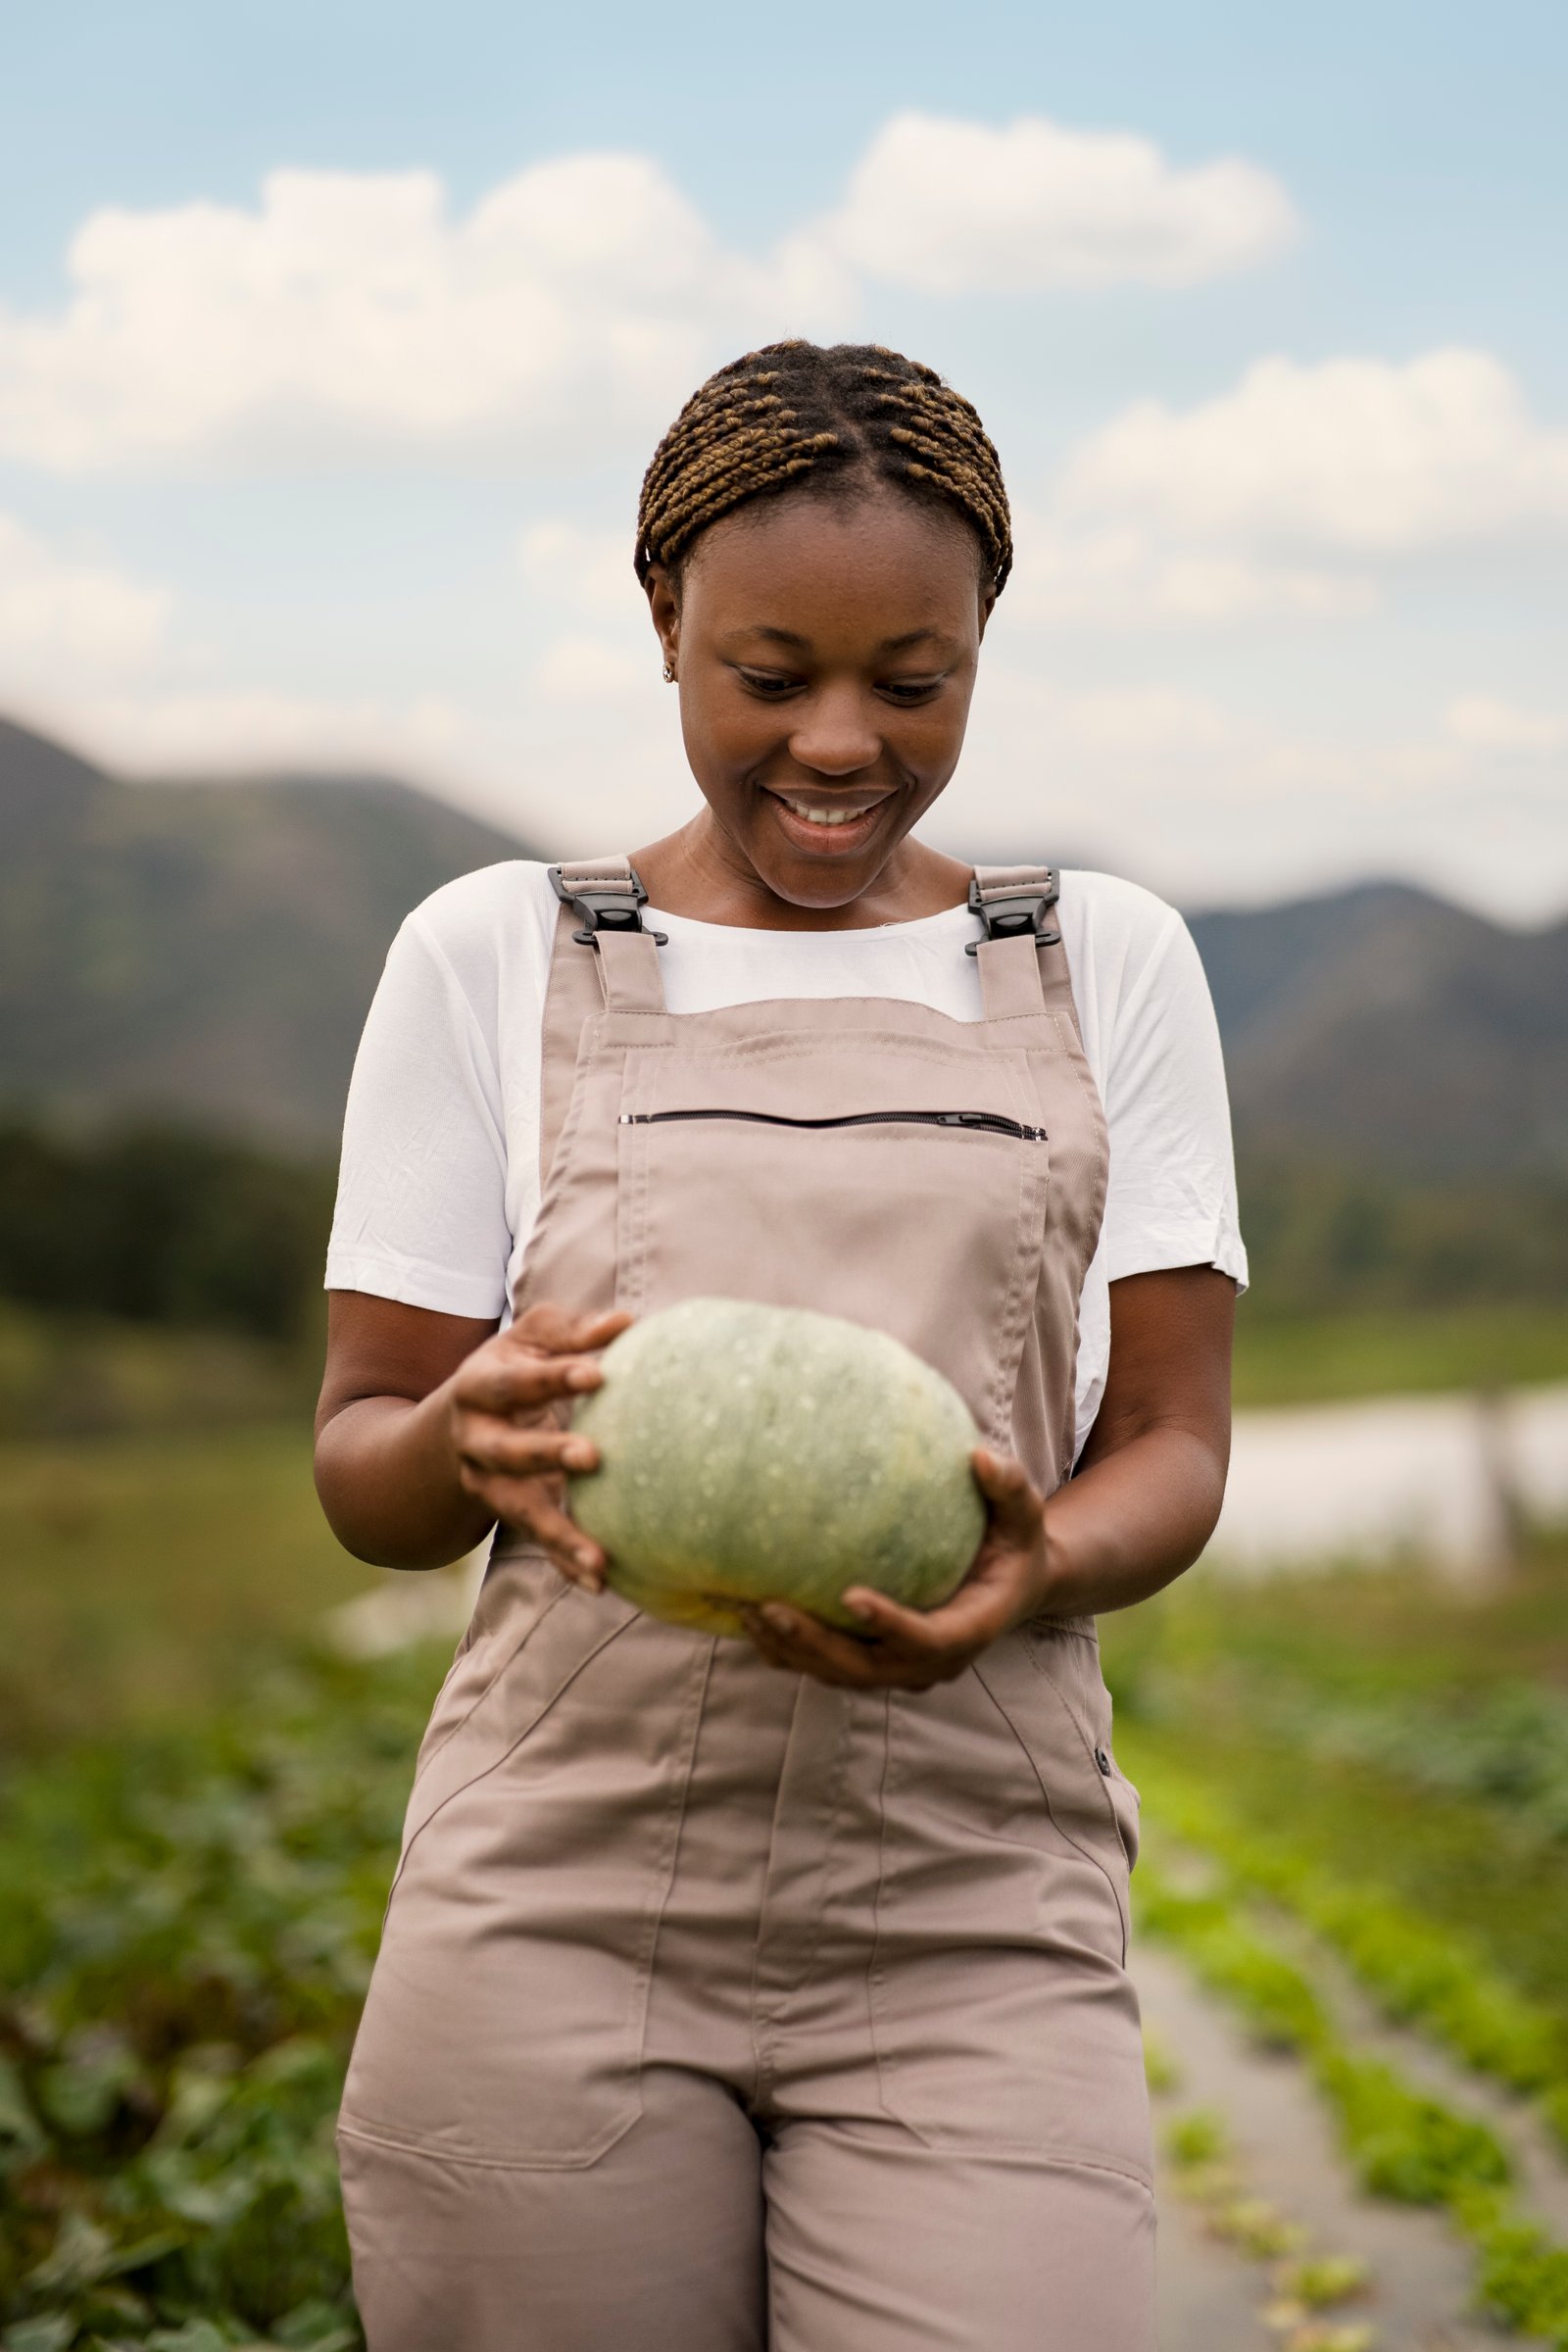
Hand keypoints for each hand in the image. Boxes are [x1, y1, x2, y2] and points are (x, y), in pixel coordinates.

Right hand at [447, 1303, 630, 1589]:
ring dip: (559, 1534)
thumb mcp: (527, 1339)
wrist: (453, 1426)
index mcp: (477, 1388)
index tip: (600, 1374)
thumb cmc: (509, 1369)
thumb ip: (571, 1331)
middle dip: (546, 1454)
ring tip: (601, 1557)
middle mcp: (475, 1441)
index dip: (554, 1377)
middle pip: (506, 1452)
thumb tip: (626, 1322)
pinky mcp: (509, 1514)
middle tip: (594, 1457)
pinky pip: (536, 1543)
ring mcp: (487, 1485)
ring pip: (519, 1512)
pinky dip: (565, 1564)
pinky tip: (601, 1581)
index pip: (516, 1382)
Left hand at [740, 1447, 1050, 1689]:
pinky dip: (786, 1650)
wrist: (1010, 1586)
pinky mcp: (876, 1664)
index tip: (850, 1596)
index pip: (929, 1640)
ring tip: (745, 1611)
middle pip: (868, 1670)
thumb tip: (980, 1457)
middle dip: (816, 1646)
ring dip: (791, 1650)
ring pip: (839, 1674)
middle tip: (769, 1608)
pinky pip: (826, 1666)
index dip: (891, 1626)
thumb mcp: (1024, 1514)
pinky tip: (744, 1617)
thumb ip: (1008, 1487)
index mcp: (972, 1628)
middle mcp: (933, 1662)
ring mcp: (901, 1669)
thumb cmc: (1014, 1542)